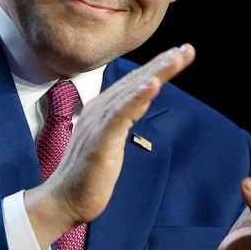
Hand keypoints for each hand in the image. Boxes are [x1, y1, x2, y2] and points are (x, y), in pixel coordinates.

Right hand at [25, 44, 194, 245]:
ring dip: (155, 73)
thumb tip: (138, 104)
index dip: (157, 67)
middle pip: (135, 81)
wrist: (63, 200)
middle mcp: (99, 110)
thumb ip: (122, 120)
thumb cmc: (87, 176)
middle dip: (162, 63)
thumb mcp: (110, 142)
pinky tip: (153, 85)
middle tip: (187, 49)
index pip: (134, 83)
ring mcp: (99, 124)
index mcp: (102, 110)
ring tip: (176, 57)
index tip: (180, 54)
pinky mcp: (100, 140)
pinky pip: (121, 115)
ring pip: (131, 92)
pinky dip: (137, 98)